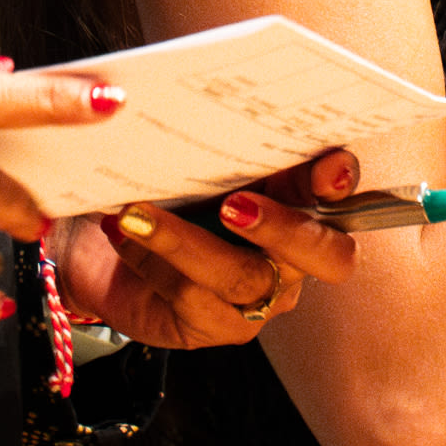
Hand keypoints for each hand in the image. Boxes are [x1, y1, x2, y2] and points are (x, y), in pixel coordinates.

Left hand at [53, 148, 362, 347]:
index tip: (328, 167)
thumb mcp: (202, 163)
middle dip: (284, 228)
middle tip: (234, 205)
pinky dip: (150, 260)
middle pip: (327, 256)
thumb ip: (241, 150)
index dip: (342, 183)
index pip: (343, 193)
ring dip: (182, 242)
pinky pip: (190, 297)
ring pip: (241, 278)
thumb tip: (252, 118)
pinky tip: (123, 233)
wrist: (103, 246)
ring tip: (136, 214)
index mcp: (305, 207)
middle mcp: (295, 258)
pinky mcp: (214, 326)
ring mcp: (261, 299)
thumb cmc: (169, 196)